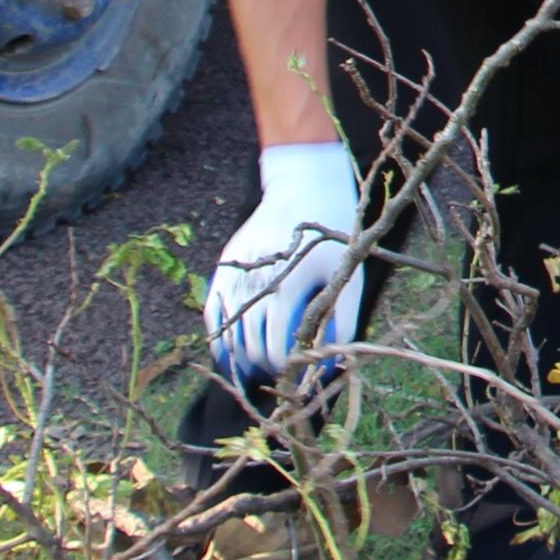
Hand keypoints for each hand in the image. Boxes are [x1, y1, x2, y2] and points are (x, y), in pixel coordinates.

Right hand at [206, 139, 364, 385]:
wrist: (303, 187)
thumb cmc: (333, 233)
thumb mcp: (346, 273)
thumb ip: (344, 317)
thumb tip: (337, 355)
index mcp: (288, 288)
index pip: (275, 343)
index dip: (282, 365)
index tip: (292, 372)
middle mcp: (257, 283)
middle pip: (249, 342)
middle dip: (262, 363)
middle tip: (276, 371)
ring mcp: (236, 274)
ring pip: (227, 329)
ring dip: (238, 354)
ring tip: (253, 367)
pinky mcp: (224, 265)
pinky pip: (213, 307)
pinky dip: (217, 331)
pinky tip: (227, 349)